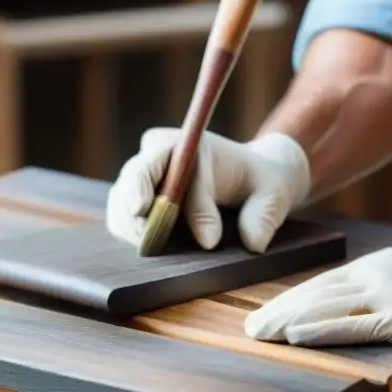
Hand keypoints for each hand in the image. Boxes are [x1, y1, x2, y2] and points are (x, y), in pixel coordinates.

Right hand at [106, 128, 310, 252]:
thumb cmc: (260, 184)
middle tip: (155, 245)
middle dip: (143, 216)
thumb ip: (264, 215)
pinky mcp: (131, 195)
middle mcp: (157, 152)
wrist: (247, 181)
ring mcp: (140, 173)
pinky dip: (127, 233)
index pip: (181, 171)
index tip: (210, 241)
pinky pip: (118, 215)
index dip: (192, 207)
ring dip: (132, 228)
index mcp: (191, 142)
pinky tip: (149, 247)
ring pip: (121, 199)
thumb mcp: (273, 194)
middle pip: (136, 179)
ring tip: (155, 249)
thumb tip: (252, 242)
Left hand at [244, 248, 391, 366]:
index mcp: (376, 265)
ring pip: (327, 308)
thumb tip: (343, 306)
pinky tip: (296, 337)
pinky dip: (320, 331)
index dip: (290, 301)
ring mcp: (388, 296)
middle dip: (278, 312)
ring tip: (260, 335)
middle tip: (248, 329)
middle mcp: (376, 276)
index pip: (322, 284)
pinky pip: (353, 326)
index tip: (264, 315)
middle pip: (316, 294)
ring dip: (288, 322)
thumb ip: (377, 289)